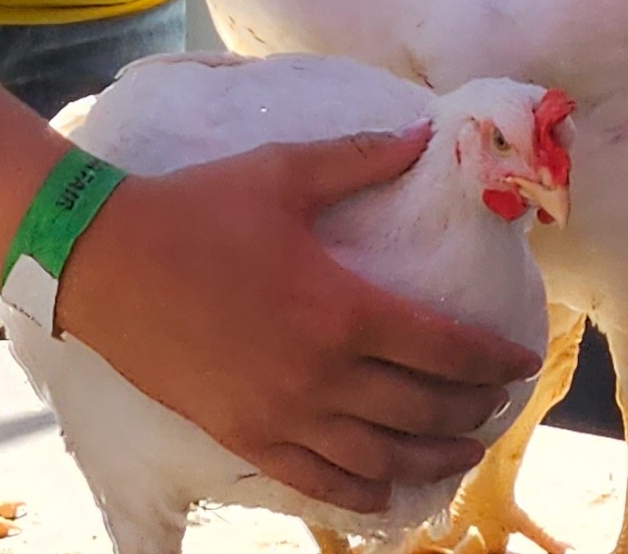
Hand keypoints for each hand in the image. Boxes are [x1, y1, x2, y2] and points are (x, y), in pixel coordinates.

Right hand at [57, 127, 528, 511]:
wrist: (107, 259)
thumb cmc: (194, 207)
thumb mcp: (278, 171)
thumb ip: (356, 157)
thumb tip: (420, 134)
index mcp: (341, 308)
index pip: (444, 348)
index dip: (492, 358)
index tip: (520, 360)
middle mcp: (324, 374)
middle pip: (425, 409)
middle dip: (473, 408)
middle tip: (496, 400)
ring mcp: (287, 415)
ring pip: (387, 457)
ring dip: (436, 457)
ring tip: (462, 448)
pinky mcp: (250, 438)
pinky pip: (326, 482)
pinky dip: (369, 492)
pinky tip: (390, 487)